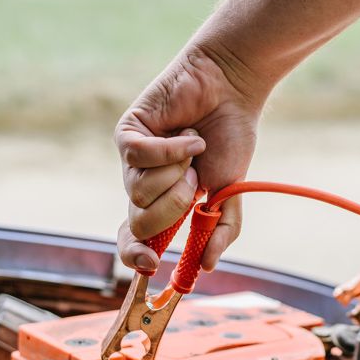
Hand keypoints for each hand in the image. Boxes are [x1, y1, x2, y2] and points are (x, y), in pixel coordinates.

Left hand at [115, 48, 263, 273]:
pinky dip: (171, 150)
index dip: (137, 255)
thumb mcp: (230, 192)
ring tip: (193, 149)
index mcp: (165, 202)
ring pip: (137, 191)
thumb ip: (221, 229)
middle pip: (140, 222)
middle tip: (195, 180)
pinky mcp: (128, 133)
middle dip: (174, 205)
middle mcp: (145, 184)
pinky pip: (139, 156)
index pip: (137, 238)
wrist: (231, 93)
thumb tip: (206, 266)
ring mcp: (133, 160)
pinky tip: (189, 135)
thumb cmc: (230, 139)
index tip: (155, 264)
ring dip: (176, 173)